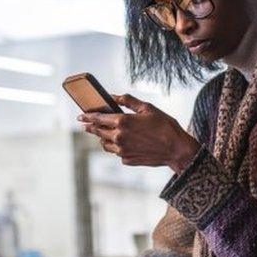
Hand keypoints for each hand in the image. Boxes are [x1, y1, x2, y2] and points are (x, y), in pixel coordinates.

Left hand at [79, 94, 200, 172]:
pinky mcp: (127, 160)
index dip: (87, 116)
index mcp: (123, 122)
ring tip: (105, 134)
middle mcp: (119, 137)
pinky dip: (118, 147)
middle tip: (85, 125)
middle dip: (90, 127)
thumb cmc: (164, 126)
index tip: (81, 116)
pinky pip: (117, 152)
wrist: (176, 149)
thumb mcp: (147, 108)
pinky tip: (125, 143)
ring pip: (105, 144)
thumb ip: (128, 100)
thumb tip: (114, 95)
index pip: (98, 118)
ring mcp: (122, 151)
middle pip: (98, 132)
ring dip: (103, 138)